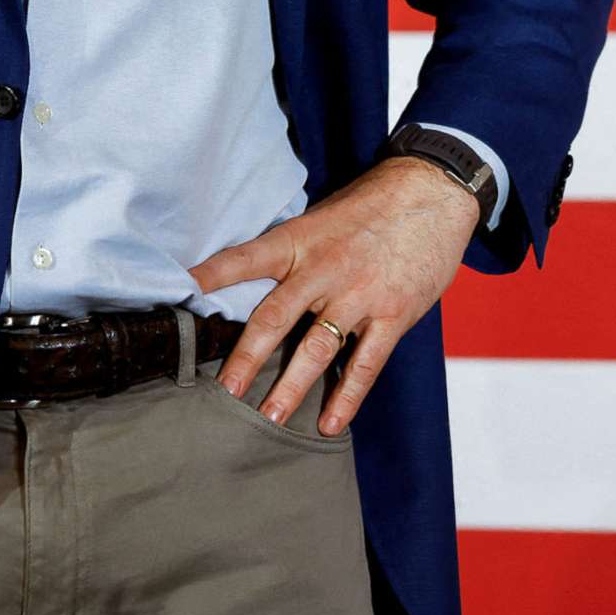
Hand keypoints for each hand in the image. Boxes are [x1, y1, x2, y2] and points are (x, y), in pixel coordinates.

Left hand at [191, 157, 479, 436]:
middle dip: (247, 356)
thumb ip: (295, 251)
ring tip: (270, 417)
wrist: (433, 192)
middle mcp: (324, 269)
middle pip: (275, 317)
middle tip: (226, 390)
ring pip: (318, 348)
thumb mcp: (322, 217)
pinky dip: (347, 396)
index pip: (246, 258)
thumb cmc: (371, 205)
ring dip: (292, 386)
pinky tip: (330, 422)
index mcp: (300, 240)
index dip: (212, 275)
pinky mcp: (393, 314)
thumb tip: (258, 280)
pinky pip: (366, 363)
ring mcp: (359, 294)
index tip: (182, 291)